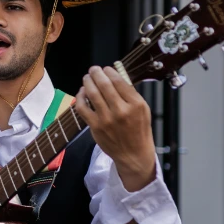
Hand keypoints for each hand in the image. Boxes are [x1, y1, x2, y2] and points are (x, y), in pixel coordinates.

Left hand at [74, 66, 156, 191]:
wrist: (134, 154)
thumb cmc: (138, 131)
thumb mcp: (143, 110)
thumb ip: (130, 94)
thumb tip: (116, 76)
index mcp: (136, 104)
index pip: (119, 81)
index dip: (110, 72)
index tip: (106, 68)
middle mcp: (122, 110)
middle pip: (104, 85)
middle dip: (96, 73)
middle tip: (94, 69)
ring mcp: (107, 119)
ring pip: (92, 93)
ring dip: (87, 82)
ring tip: (87, 77)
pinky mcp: (95, 126)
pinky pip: (82, 107)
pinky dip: (80, 97)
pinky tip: (82, 92)